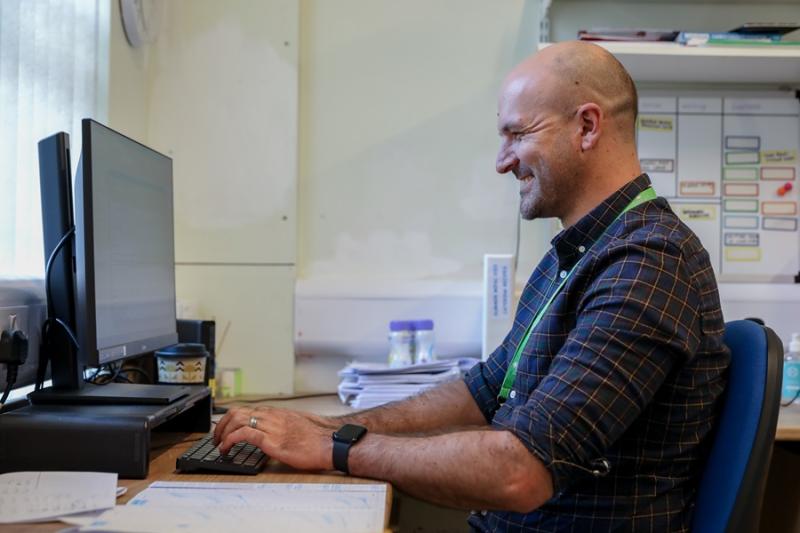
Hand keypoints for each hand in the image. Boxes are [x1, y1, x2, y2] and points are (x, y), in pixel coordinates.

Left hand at [213, 406, 333, 470]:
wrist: (331, 443)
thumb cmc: (320, 438)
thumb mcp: (300, 426)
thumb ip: (285, 426)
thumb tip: (278, 433)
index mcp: (278, 413)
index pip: (248, 409)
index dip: (232, 419)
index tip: (226, 429)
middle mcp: (272, 416)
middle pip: (238, 411)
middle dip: (222, 424)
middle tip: (217, 438)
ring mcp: (271, 427)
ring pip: (237, 420)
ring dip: (222, 433)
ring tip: (219, 445)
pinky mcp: (272, 440)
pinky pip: (243, 435)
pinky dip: (230, 440)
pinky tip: (226, 449)